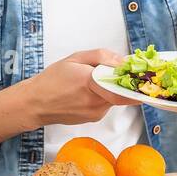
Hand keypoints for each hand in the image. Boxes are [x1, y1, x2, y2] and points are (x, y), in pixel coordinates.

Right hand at [17, 48, 141, 127]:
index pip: (124, 87)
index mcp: (91, 83)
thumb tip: (122, 61)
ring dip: (111, 88)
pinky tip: (88, 91)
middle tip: (121, 72)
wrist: (35, 104)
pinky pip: (106, 105)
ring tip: (93, 80)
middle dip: (124, 82)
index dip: (135, 80)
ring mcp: (95, 113)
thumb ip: (101, 56)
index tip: (141, 73)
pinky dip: (103, 96)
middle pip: (122, 92)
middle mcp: (95, 102)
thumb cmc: (52, 80)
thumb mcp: (75, 58)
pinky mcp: (93, 119)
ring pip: (115, 98)